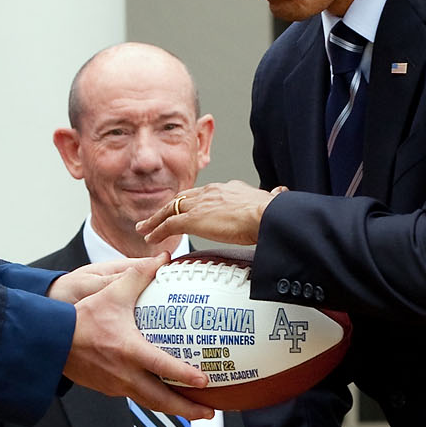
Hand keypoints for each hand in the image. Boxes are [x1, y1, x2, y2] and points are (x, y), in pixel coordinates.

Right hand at [62, 257, 213, 421]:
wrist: (52, 340)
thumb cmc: (80, 319)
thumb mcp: (111, 293)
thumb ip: (138, 276)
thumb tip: (160, 261)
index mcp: (128, 350)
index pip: (162, 366)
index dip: (185, 375)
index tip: (205, 381)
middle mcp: (124, 374)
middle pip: (161, 400)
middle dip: (187, 410)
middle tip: (208, 414)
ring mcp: (116, 385)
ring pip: (150, 404)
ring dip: (174, 411)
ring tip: (193, 412)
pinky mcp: (109, 389)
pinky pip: (136, 398)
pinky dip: (154, 401)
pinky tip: (163, 397)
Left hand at [138, 180, 283, 248]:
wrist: (268, 216)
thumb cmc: (274, 214)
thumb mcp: (270, 203)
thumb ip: (271, 199)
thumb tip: (281, 195)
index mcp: (228, 189)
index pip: (202, 194)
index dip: (191, 202)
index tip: (186, 208)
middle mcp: (211, 192)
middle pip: (182, 199)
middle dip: (167, 207)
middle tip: (155, 216)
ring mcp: (201, 205)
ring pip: (170, 209)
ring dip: (155, 220)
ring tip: (144, 228)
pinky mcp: (194, 219)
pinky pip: (169, 224)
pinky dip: (157, 230)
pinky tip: (150, 237)